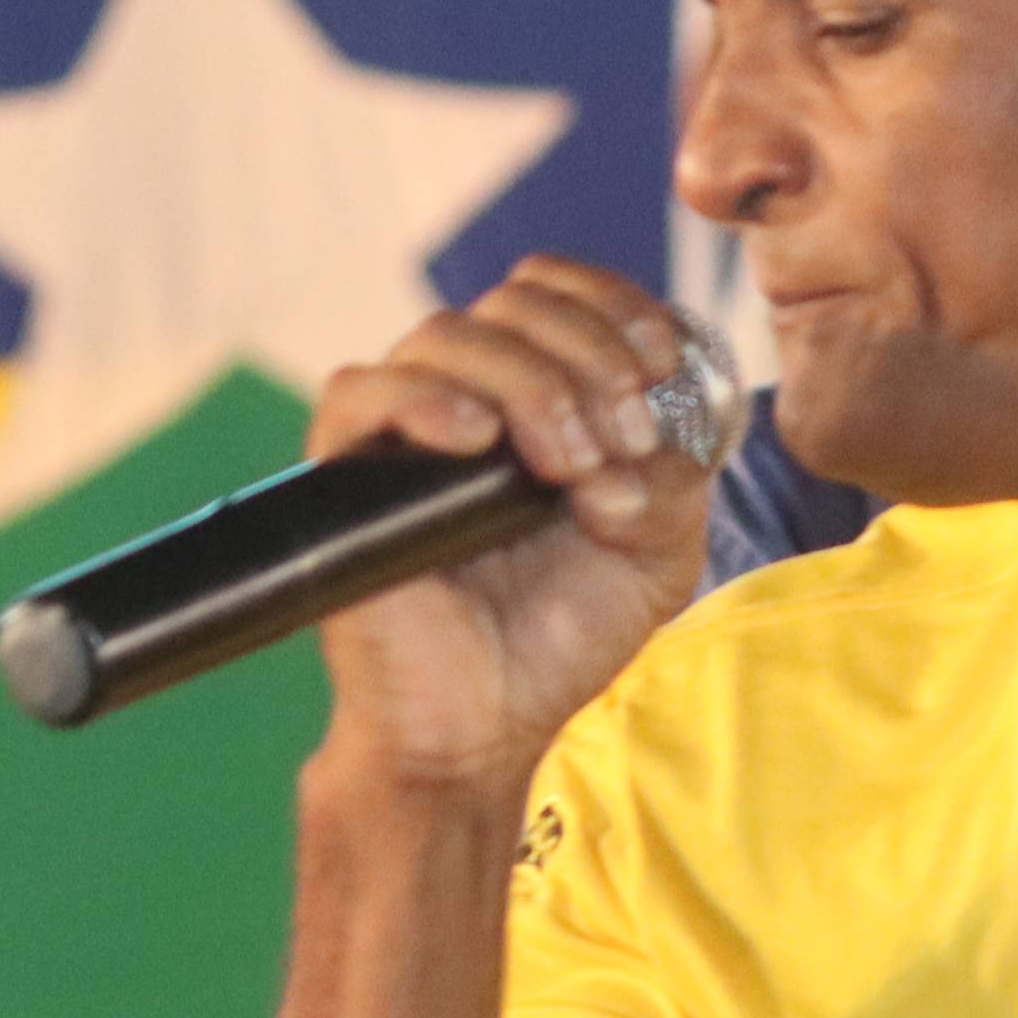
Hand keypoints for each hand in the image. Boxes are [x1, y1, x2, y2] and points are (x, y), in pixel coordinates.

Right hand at [296, 259, 717, 792]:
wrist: (488, 725)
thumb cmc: (563, 634)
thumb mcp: (658, 552)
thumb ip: (671, 480)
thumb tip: (626, 449)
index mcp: (537, 394)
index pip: (557, 292)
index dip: (612, 306)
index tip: (657, 365)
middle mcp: (467, 396)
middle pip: (514, 303)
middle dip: (588, 356)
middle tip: (621, 437)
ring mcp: (403, 431)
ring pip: (448, 334)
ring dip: (528, 383)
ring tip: (564, 467)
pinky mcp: (346, 475)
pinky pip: (359, 392)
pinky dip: (422, 398)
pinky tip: (474, 439)